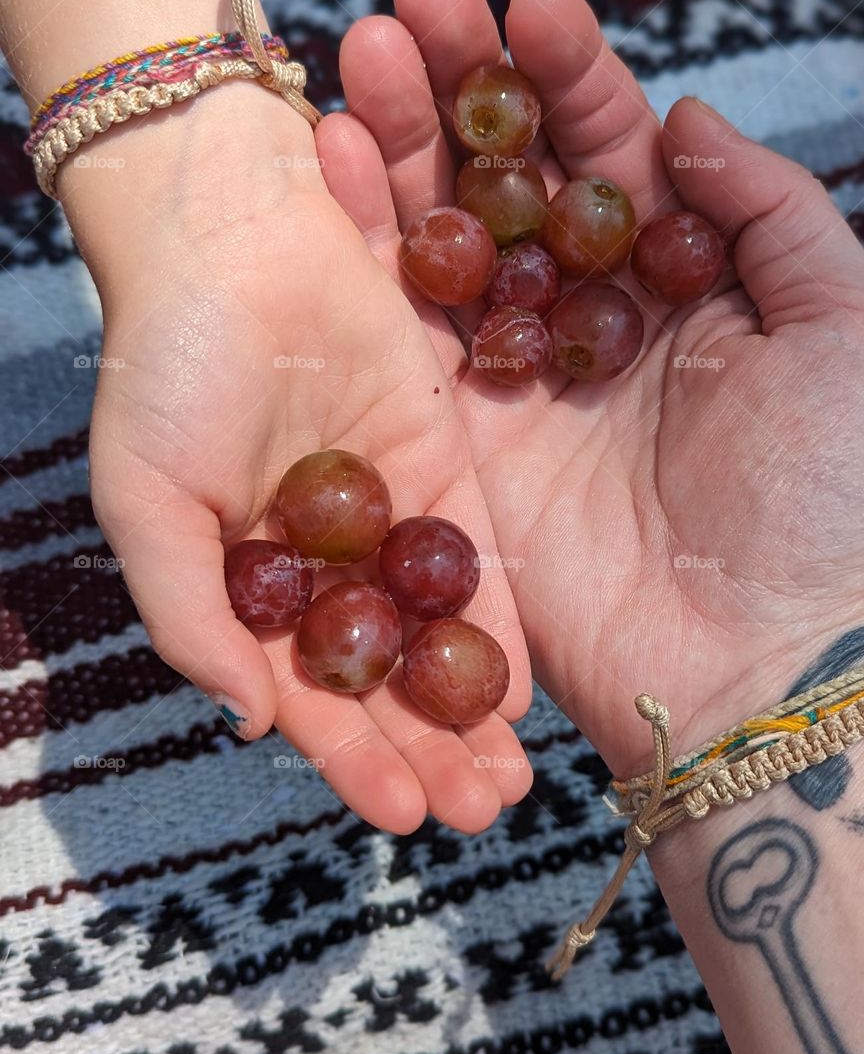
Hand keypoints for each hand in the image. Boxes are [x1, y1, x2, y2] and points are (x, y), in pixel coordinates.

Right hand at [62, 80, 531, 832]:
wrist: (234, 234)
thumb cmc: (166, 364)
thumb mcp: (147, 498)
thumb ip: (190, 610)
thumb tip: (249, 720)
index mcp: (250, 578)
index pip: (306, 691)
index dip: (350, 758)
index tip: (403, 819)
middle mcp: (324, 559)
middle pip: (385, 677)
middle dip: (427, 749)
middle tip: (481, 815)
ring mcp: (386, 512)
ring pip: (434, 632)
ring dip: (470, 708)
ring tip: (514, 781)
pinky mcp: (441, 459)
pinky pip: (474, 555)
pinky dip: (497, 620)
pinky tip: (527, 684)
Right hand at [326, 0, 863, 776]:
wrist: (749, 663)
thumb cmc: (819, 503)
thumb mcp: (848, 332)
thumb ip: (775, 212)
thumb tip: (682, 121)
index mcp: (680, 285)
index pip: (613, 155)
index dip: (571, 77)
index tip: (529, 4)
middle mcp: (589, 318)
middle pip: (514, 178)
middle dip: (468, 84)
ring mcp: (517, 375)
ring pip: (450, 233)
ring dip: (406, 139)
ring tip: (360, 46)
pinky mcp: (458, 434)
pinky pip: (407, 323)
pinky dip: (371, 240)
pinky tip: (335, 155)